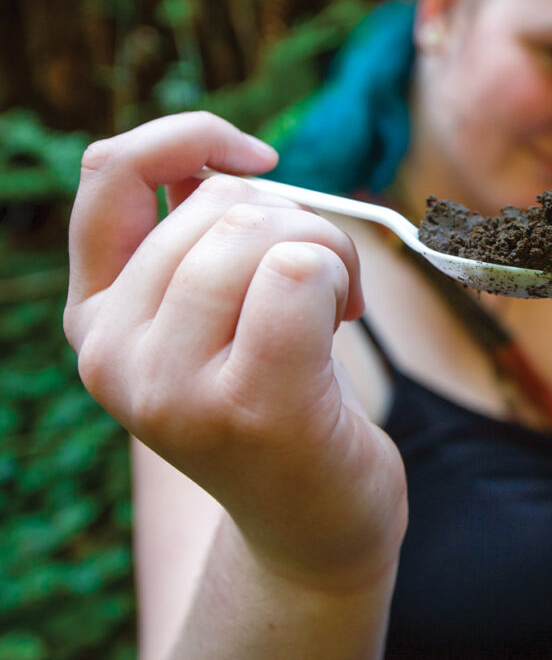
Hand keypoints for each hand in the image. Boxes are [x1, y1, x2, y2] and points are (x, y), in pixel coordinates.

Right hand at [64, 112, 406, 590]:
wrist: (316, 522)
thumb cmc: (283, 399)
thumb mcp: (221, 315)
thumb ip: (198, 241)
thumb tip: (216, 156)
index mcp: (97, 319)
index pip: (111, 175)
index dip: (189, 138)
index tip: (258, 158)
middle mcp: (114, 353)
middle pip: (220, 205)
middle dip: (300, 221)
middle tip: (328, 280)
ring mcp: (171, 387)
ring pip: (262, 233)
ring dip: (330, 249)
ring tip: (340, 303)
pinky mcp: (246, 408)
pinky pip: (296, 271)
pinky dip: (340, 273)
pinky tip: (346, 316)